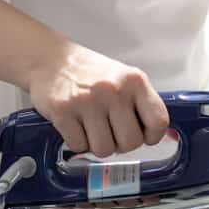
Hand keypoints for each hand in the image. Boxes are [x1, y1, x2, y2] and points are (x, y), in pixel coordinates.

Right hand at [25, 43, 168, 156]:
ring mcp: (88, 101)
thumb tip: (155, 134)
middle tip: (110, 131)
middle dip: (121, 144)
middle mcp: (113, 90)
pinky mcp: (63, 111)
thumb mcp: (123, 78)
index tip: (144, 136)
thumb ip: (140, 103)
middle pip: (131, 142)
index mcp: (134, 81)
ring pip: (104, 149)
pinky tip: (75, 125)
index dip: (152, 136)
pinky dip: (76, 142)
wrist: (49, 59)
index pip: (158, 121)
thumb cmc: (88, 73)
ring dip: (97, 145)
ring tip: (91, 127)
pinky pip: (79, 146)